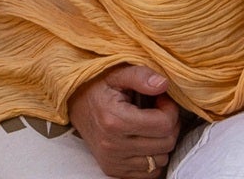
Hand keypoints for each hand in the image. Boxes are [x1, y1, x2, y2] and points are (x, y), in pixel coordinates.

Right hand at [66, 64, 183, 177]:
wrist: (74, 104)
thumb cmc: (98, 86)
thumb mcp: (116, 73)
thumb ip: (140, 75)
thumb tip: (163, 84)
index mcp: (114, 120)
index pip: (163, 124)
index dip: (170, 110)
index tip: (162, 99)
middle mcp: (112, 145)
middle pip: (165, 143)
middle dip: (170, 125)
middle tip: (160, 111)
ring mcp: (112, 160)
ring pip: (160, 160)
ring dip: (162, 142)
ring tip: (151, 125)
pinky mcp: (112, 170)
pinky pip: (149, 173)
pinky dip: (152, 157)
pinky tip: (144, 140)